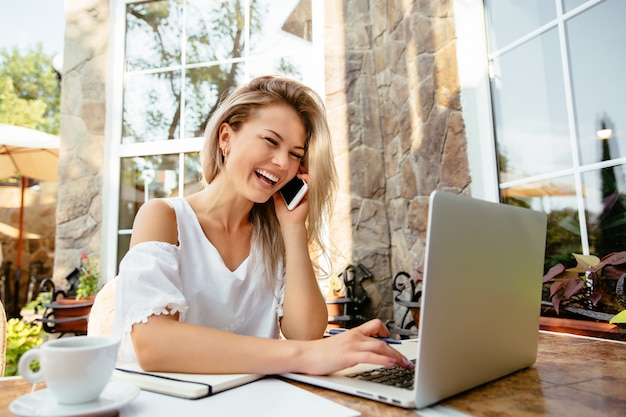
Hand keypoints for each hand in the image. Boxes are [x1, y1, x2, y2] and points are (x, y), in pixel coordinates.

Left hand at [273, 171, 308, 225]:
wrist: (289, 222)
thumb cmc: (284, 213)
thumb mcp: (277, 199)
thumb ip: (277, 192)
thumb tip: (270, 184)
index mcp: (294, 191)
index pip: (296, 179)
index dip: (295, 172)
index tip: (291, 167)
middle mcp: (300, 192)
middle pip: (302, 177)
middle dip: (300, 170)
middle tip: (296, 166)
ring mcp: (305, 193)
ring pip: (307, 179)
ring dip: (304, 173)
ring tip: (298, 170)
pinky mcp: (308, 196)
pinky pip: (309, 185)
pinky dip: (307, 179)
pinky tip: (301, 176)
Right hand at [297, 319, 413, 375]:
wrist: (304, 354)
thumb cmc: (319, 352)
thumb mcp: (340, 346)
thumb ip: (352, 347)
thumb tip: (363, 354)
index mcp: (353, 333)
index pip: (376, 325)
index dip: (388, 334)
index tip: (395, 345)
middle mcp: (355, 336)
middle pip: (383, 339)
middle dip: (398, 351)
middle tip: (406, 360)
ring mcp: (352, 345)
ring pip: (380, 347)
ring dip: (396, 356)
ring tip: (405, 364)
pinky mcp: (349, 356)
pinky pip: (371, 356)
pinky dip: (383, 359)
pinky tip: (392, 363)